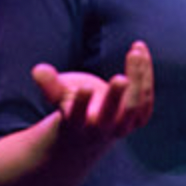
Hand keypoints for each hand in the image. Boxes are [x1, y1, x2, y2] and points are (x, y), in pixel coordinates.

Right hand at [32, 40, 155, 149]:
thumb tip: (38, 70)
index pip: (77, 116)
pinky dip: (145, 74)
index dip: (80, 103)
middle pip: (112, 114)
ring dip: (138, 78)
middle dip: (116, 96)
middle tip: (121, 78)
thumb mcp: (58, 97)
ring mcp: (123, 126)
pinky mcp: (138, 119)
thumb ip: (49, 84)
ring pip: (135, 106)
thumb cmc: (72, 107)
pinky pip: (147, 97)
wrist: (92, 134)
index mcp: (77, 126)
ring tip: (135, 51)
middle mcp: (102, 129)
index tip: (83, 87)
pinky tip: (140, 52)